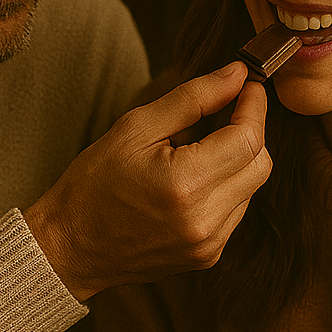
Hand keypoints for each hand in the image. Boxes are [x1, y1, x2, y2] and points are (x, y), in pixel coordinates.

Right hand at [23, 63, 269, 300]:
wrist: (71, 247)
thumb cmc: (94, 184)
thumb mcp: (136, 127)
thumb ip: (193, 98)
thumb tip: (236, 75)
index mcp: (185, 185)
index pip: (248, 139)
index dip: (254, 107)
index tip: (248, 87)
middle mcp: (205, 220)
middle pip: (261, 164)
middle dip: (250, 133)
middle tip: (226, 113)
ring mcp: (209, 244)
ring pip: (252, 188)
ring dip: (237, 162)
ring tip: (197, 152)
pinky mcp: (209, 256)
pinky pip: (236, 211)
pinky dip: (226, 188)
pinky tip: (193, 181)